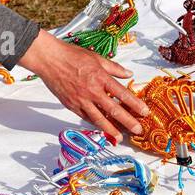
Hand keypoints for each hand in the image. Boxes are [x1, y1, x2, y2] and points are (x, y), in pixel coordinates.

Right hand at [20, 30, 147, 141]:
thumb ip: (115, 68)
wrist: (49, 60)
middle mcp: (92, 91)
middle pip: (114, 110)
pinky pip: (86, 117)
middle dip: (128, 122)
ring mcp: (81, 100)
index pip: (122, 94)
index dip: (135, 104)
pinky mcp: (71, 106)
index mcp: (100, 77)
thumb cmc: (72, 56)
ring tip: (120, 138)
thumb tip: (129, 75)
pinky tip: (103, 129)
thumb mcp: (97, 58)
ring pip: (99, 119)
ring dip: (111, 130)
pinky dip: (95, 124)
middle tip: (138, 130)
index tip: (144, 112)